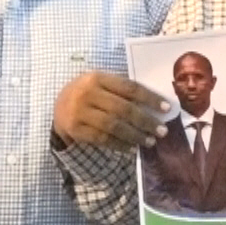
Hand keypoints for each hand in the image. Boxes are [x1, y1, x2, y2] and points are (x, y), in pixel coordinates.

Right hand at [53, 72, 171, 150]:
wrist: (58, 105)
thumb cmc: (89, 93)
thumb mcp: (101, 84)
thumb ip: (122, 91)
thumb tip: (156, 106)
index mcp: (98, 78)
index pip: (129, 88)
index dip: (150, 98)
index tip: (167, 108)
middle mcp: (87, 93)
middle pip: (123, 109)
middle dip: (146, 121)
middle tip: (162, 131)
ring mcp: (79, 112)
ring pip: (113, 126)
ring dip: (135, 135)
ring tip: (150, 141)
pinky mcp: (75, 129)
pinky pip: (101, 139)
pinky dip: (119, 144)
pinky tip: (131, 147)